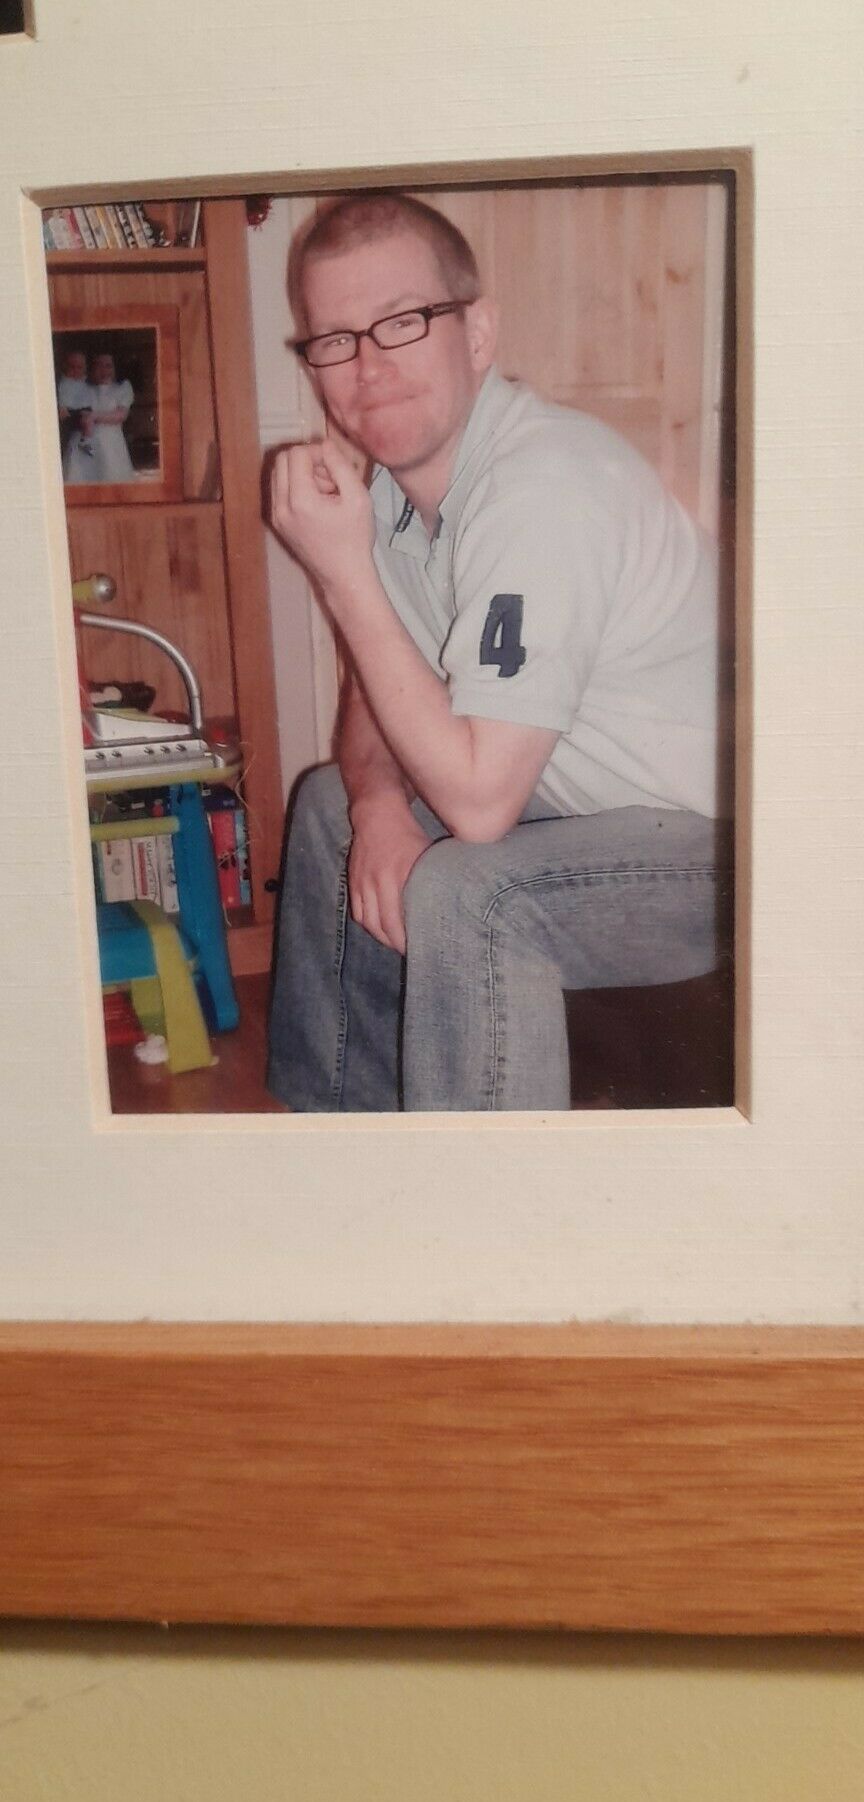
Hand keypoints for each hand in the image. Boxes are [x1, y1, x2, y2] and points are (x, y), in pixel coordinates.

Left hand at [270, 436, 374, 594]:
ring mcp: (276, 516)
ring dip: (300, 472)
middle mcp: (281, 506)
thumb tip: (326, 444)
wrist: (344, 575)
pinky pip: (279, 490)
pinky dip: (295, 486)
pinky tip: (317, 501)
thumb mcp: (359, 498)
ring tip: (325, 490)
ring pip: (279, 473)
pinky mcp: (277, 522)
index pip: (296, 454)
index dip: (317, 452)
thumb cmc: (356, 538)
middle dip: (306, 460)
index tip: (335, 466)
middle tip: (329, 476)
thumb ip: (341, 466)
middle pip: (282, 459)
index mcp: (300, 500)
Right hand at [347, 793, 431, 953]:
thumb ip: (432, 881)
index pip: (397, 921)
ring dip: (381, 938)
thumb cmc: (409, 835)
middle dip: (395, 944)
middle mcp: (376, 883)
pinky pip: (357, 913)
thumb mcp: (426, 855)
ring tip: (395, 944)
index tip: (421, 948)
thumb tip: (450, 904)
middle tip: (411, 952)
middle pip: (381, 926)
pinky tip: (380, 930)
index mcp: (396, 877)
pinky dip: (368, 926)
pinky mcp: (353, 882)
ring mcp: (362, 884)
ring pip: (367, 923)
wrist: (377, 815)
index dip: (406, 941)